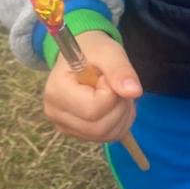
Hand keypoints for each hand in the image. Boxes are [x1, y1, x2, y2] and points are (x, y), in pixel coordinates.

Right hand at [42, 29, 142, 144]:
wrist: (83, 55)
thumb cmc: (93, 51)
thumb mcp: (109, 52)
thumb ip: (120, 70)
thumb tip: (134, 92)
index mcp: (56, 91)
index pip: (92, 109)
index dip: (111, 95)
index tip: (107, 77)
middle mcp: (55, 114)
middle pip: (99, 127)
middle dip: (119, 107)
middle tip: (117, 85)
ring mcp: (65, 126)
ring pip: (105, 135)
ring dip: (122, 115)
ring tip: (116, 93)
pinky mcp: (78, 133)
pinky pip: (107, 137)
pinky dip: (120, 122)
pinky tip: (115, 105)